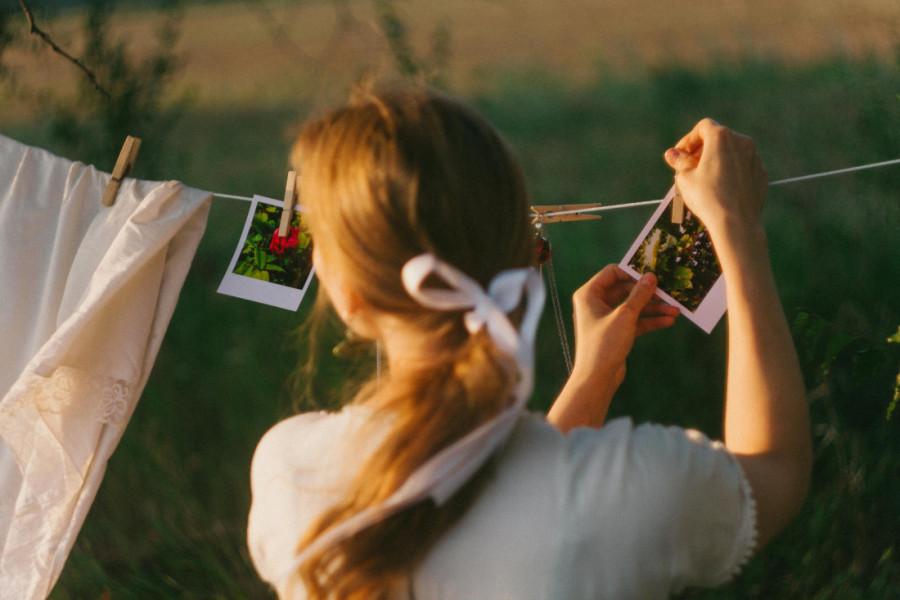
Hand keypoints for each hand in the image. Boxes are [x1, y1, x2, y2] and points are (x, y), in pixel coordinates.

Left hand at [547, 265, 678, 431]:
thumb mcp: (625, 316)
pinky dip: (649, 320)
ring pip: (632, 306)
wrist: (597, 378)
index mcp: (589, 294)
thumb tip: (651, 276)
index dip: (632, 273)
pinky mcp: (615, 331)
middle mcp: (595, 303)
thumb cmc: (604, 344)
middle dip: (648, 294)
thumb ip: (639, 295)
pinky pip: (634, 321)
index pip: (612, 273)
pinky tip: (668, 321)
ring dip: (653, 308)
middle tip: (669, 295)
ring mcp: (606, 318)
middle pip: (626, 290)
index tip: (652, 276)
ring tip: (675, 311)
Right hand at [663, 118, 767, 237]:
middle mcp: (742, 141)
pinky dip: (731, 171)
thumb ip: (679, 162)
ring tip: (705, 179)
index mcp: (721, 137)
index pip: (703, 127)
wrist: (737, 222)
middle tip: (690, 167)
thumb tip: (672, 154)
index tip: (680, 155)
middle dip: (703, 149)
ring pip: (732, 152)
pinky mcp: (761, 173)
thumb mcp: (685, 178)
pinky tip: (722, 188)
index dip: (688, 140)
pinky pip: (743, 166)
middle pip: (719, 137)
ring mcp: (754, 157)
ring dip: (718, 160)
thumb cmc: (708, 198)